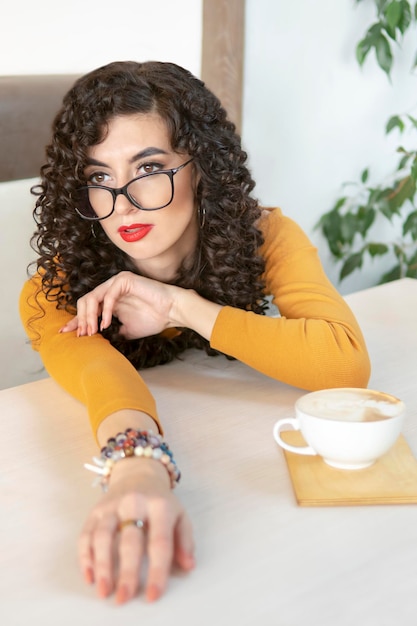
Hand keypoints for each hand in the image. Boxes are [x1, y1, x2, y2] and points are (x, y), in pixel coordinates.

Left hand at [60, 271, 181, 338]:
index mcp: (109, 301)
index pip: (87, 309)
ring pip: (92, 297)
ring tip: (92, 331)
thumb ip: (112, 332)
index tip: (66, 333)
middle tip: (84, 336)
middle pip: (84, 302)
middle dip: (81, 320)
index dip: (76, 321)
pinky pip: (108, 296)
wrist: (171, 312)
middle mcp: (110, 290)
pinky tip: (106, 324)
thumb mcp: (126, 330)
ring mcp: (116, 283)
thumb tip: (98, 342)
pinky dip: (105, 311)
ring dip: (89, 316)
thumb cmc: (153, 320)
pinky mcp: (124, 280)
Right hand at [78, 457, 194, 603]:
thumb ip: (185, 541)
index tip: (153, 594)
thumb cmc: (160, 501)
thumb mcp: (180, 515)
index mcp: (160, 506)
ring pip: (103, 536)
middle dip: (127, 571)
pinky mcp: (95, 510)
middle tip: (125, 596)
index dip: (157, 570)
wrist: (139, 473)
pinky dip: (85, 556)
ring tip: (104, 590)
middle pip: (130, 540)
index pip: (160, 542)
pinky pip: (86, 534)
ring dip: (102, 565)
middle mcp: (135, 503)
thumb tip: (188, 565)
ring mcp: (112, 506)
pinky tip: (89, 576)